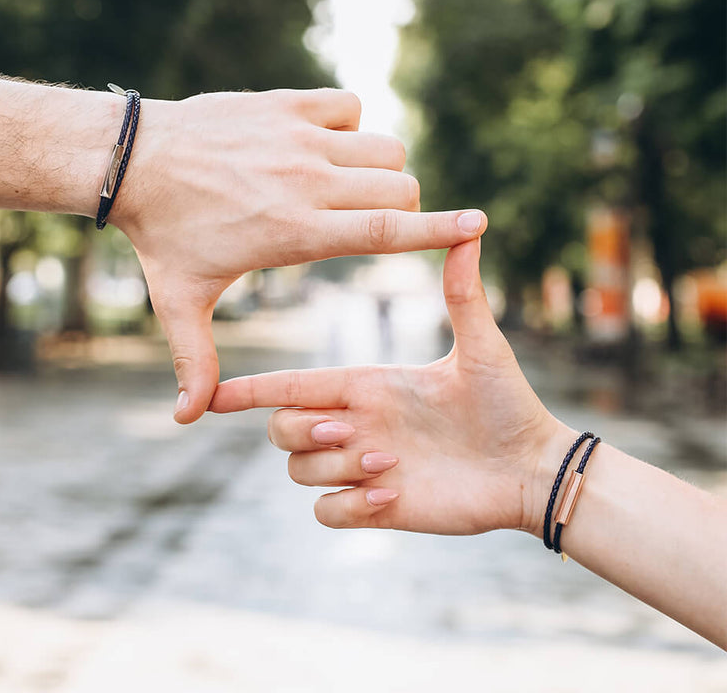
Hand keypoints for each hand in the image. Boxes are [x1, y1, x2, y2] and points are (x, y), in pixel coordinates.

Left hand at [111, 89, 486, 422]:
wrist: (132, 161)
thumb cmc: (162, 236)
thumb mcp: (180, 303)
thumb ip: (194, 362)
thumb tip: (188, 419)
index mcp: (297, 233)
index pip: (387, 231)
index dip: (440, 230)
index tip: (479, 223)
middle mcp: (309, 181)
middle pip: (399, 187)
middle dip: (401, 207)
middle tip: (363, 220)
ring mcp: (299, 137)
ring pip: (384, 146)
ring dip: (378, 168)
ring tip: (342, 186)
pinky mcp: (287, 102)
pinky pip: (349, 106)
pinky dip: (349, 125)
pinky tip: (319, 146)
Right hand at [210, 238, 571, 535]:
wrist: (529, 466)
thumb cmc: (507, 405)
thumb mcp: (480, 347)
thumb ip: (463, 294)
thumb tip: (471, 228)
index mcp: (366, 386)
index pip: (291, 385)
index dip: (249, 390)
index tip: (212, 396)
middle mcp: (355, 424)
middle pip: (281, 429)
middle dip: (300, 430)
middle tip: (348, 430)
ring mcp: (362, 467)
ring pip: (299, 472)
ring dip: (336, 469)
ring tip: (392, 464)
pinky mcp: (376, 508)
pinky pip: (325, 513)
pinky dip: (349, 508)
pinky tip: (393, 498)